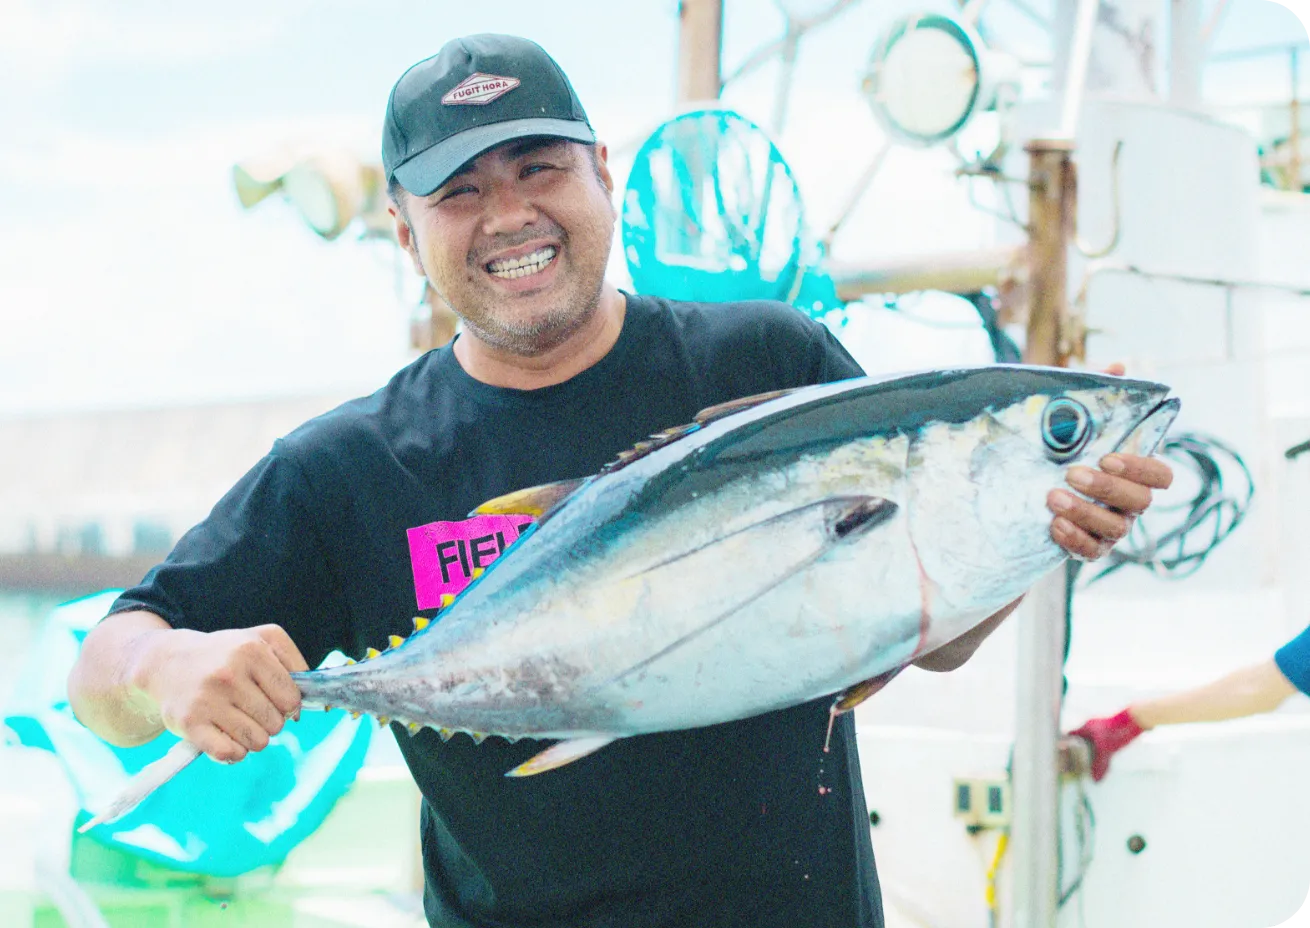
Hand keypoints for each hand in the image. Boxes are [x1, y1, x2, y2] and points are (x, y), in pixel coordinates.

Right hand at [129, 625, 307, 762]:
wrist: (166, 662)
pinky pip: (230, 754)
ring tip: (239, 721)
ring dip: (254, 738)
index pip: (291, 698)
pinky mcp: (190, 723)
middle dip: (270, 721)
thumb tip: (302, 707)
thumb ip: (293, 663)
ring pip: (257, 741)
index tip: (275, 700)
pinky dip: (234, 752)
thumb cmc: (225, 653)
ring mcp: (207, 700)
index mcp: (251, 650)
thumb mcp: (262, 640)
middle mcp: (229, 674)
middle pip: (276, 723)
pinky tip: (226, 736)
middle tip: (252, 709)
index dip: (289, 705)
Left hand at [1047, 362, 1173, 560]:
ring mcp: (1112, 528)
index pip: (1161, 476)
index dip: (1140, 468)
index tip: (1107, 457)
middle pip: (1140, 502)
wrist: (1024, 486)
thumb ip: (1095, 392)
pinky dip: (1075, 539)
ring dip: (1084, 512)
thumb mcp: (1069, 417)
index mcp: (1133, 472)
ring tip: (1051, 496)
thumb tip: (1119, 367)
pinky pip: (1093, 552)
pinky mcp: (1090, 548)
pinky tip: (1054, 524)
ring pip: (1115, 528)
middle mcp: (1130, 503)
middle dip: (1107, 488)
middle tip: (1071, 473)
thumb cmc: (1057, 447)